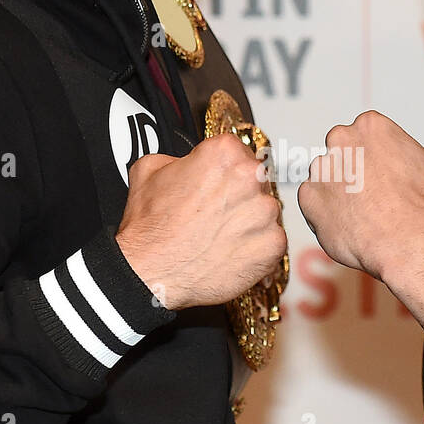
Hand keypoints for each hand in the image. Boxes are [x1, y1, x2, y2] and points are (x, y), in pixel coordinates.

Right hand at [116, 135, 286, 309]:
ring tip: (219, 235)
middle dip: (238, 195)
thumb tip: (189, 163)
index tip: (214, 184)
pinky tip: (230, 251)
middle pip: (255, 180)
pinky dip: (256, 248)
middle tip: (214, 213)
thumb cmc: (151, 228)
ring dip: (248, 221)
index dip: (223, 170)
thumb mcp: (149, 170)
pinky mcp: (273, 244)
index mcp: (224, 154)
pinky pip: (272, 241)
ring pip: (265, 212)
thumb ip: (178, 158)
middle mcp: (250, 178)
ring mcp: (265, 213)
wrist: (151, 272)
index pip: (237, 152)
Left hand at [298, 111, 423, 281]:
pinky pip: (313, 203)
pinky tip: (350, 224)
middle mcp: (341, 141)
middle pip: (342, 152)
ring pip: (327, 178)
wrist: (409, 242)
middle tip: (373, 192)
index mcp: (371, 126)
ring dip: (339, 191)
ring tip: (363, 213)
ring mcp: (321, 170)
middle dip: (354, 169)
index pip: (367, 134)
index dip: (377, 155)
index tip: (384, 172)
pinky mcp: (308, 199)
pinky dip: (326, 213)